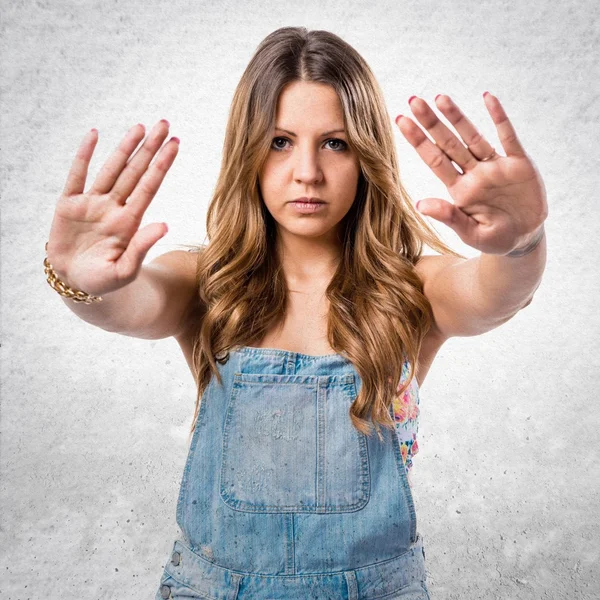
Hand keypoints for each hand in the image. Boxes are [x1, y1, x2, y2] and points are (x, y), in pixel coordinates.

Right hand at [46, 120, 178, 296]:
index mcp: (129, 222)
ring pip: (111, 169)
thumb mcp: (125, 270)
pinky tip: (94, 135)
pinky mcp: (68, 205)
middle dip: (150, 149)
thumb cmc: (104, 281)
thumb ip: (142, 247)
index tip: (175, 145)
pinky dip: (84, 155)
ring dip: (125, 147)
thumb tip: (165, 225)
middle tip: (164, 124)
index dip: (161, 165)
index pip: (149, 187)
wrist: (75, 284)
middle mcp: (114, 208)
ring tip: (140, 127)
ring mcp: (92, 204)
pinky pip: (76, 175)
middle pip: (135, 172)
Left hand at [395, 93, 547, 254]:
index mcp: (459, 190)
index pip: (434, 160)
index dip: (418, 141)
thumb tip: (420, 205)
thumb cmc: (494, 238)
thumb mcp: (471, 232)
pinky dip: (499, 117)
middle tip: (414, 101)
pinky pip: (508, 136)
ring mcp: (495, 166)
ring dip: (457, 117)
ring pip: (473, 136)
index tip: (401, 122)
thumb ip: (449, 216)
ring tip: (440, 97)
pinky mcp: (519, 163)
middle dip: (431, 123)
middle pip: (448, 143)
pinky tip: (487, 98)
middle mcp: (474, 174)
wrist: (525, 239)